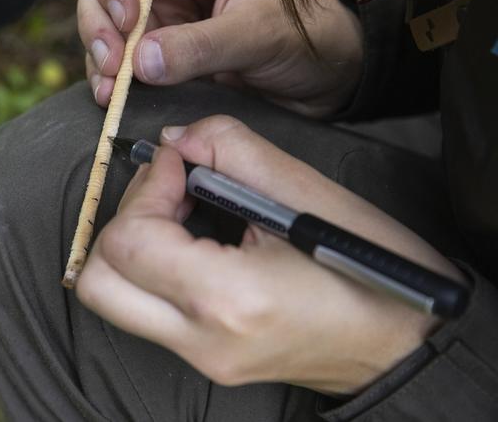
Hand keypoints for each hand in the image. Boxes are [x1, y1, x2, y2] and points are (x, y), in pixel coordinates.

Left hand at [76, 116, 465, 393]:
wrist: (404, 343)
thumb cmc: (371, 267)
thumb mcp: (305, 192)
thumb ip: (227, 147)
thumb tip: (175, 140)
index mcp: (228, 298)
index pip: (128, 241)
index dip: (144, 188)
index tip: (178, 163)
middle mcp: (201, 339)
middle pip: (97, 281)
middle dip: (121, 219)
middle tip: (169, 189)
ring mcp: (199, 358)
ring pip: (113, 297)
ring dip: (131, 243)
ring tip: (181, 211)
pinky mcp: (203, 361)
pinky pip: (143, 309)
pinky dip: (149, 266)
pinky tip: (192, 239)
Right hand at [78, 0, 363, 117]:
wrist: (326, 77)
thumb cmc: (307, 34)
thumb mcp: (259, 34)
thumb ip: (202, 45)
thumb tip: (141, 61)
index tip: (124, 16)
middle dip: (100, 20)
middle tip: (113, 61)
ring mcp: (163, 14)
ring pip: (106, 23)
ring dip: (99, 53)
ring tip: (110, 87)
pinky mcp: (162, 53)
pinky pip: (121, 59)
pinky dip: (110, 77)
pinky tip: (112, 96)